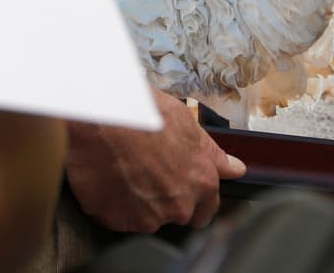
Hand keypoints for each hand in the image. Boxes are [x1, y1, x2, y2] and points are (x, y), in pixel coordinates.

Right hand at [64, 88, 244, 231]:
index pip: (207, 209)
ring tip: (121, 167)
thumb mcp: (184, 121)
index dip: (193, 196)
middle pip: (176, 214)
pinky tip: (107, 176)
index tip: (178, 184)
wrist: (98, 116)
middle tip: (145, 169)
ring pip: (145, 217)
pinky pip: (116, 217)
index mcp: (200, 182)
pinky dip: (112, 203)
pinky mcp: (117, 221)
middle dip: (164, 199)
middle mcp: (178, 206)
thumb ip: (211, 152)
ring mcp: (147, 217)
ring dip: (136, 200)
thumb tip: (235, 169)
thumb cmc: (141, 111)